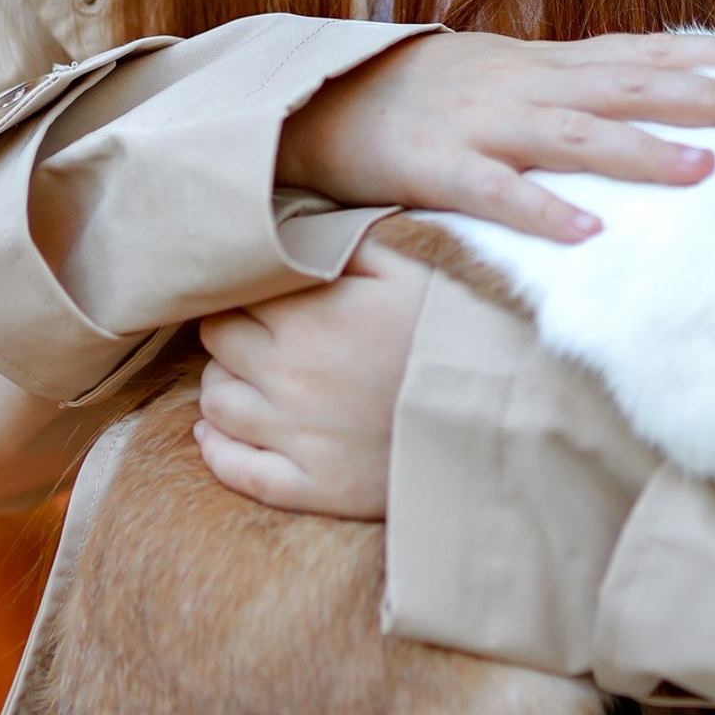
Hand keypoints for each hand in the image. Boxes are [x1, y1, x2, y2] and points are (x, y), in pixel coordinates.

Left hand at [194, 237, 428, 516]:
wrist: (500, 409)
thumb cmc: (454, 326)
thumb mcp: (409, 264)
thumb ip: (347, 241)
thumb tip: (298, 228)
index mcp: (309, 317)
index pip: (236, 295)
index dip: (248, 289)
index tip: (267, 291)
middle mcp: (289, 376)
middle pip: (217, 343)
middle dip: (231, 332)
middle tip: (258, 330)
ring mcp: (297, 437)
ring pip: (216, 404)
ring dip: (223, 384)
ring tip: (247, 375)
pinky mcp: (315, 486)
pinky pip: (239, 472)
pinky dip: (217, 451)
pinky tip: (214, 434)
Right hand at [277, 27, 714, 241]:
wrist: (325, 95)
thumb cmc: (432, 94)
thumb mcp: (513, 76)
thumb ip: (580, 88)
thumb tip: (663, 101)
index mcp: (548, 63)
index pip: (648, 50)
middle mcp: (526, 83)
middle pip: (629, 85)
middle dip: (704, 93)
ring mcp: (481, 121)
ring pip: (573, 133)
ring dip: (640, 151)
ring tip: (704, 170)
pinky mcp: (434, 165)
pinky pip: (492, 189)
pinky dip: (539, 208)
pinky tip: (585, 232)